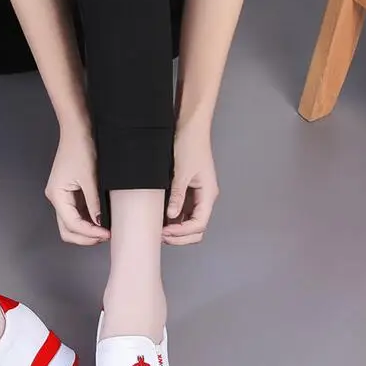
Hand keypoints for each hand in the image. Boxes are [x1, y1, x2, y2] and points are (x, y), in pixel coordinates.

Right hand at [45, 127, 109, 244]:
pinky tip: (100, 220)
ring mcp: (61, 196)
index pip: (72, 224)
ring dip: (85, 231)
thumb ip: (94, 203)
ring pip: (70, 224)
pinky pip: (75, 213)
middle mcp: (56, 198)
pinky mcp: (68, 193)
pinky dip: (86, 220)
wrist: (77, 131)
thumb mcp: (90, 178)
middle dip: (84, 237)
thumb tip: (99, 223)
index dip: (89, 233)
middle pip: (66, 229)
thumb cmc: (81, 148)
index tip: (106, 234)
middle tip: (104, 237)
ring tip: (104, 231)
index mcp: (57, 195)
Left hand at [163, 122, 218, 244]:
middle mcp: (204, 199)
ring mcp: (196, 197)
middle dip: (180, 237)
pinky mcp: (187, 193)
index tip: (165, 232)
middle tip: (161, 236)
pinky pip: (182, 213)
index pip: (199, 224)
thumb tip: (172, 215)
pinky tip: (159, 220)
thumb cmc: (190, 145)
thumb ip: (178, 195)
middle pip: (197, 229)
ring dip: (176, 230)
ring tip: (158, 230)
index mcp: (208, 194)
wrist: (190, 128)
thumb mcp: (181, 172)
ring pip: (189, 223)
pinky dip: (173, 220)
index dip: (182, 233)